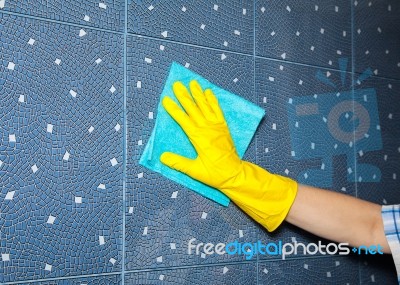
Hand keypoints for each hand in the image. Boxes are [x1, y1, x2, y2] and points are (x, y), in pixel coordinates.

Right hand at [160, 80, 297, 231]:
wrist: (234, 174)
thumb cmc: (214, 174)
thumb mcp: (195, 171)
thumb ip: (179, 163)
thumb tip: (162, 157)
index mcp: (199, 139)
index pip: (183, 121)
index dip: (174, 110)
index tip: (166, 99)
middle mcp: (207, 129)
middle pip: (193, 110)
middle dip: (184, 96)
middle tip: (177, 84)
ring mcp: (216, 127)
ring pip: (205, 107)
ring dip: (198, 94)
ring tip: (192, 83)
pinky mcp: (223, 127)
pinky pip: (218, 111)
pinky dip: (213, 101)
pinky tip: (208, 92)